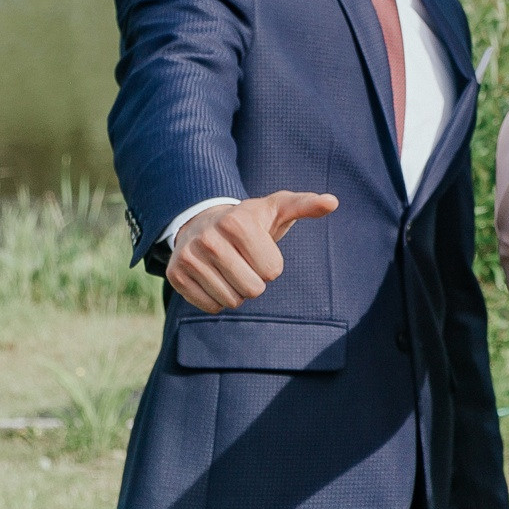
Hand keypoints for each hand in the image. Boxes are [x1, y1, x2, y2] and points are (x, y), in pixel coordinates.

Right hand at [166, 191, 338, 312]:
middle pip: (252, 289)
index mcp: (236, 222)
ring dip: (238, 291)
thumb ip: (306, 205)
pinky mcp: (176, 275)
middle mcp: (208, 238)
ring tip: (230, 268)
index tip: (260, 249)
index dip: (271, 264)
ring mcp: (188, 257)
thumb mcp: (278, 208)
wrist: (203, 224)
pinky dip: (219, 299)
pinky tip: (216, 278)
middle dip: (256, 280)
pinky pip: (211, 306)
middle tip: (245, 262)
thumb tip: (332, 202)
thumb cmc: (250, 220)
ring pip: (231, 300)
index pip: (271, 270)